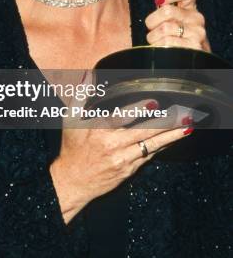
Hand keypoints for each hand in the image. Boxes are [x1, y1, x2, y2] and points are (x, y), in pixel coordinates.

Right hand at [50, 105, 192, 223]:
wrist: (73, 182)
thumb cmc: (72, 148)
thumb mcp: (70, 119)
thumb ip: (80, 95)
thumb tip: (88, 75)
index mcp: (100, 131)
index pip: (122, 118)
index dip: (138, 110)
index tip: (153, 103)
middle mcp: (114, 146)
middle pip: (145, 133)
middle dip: (166, 124)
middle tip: (183, 114)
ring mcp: (124, 160)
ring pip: (152, 146)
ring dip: (171, 136)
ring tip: (187, 127)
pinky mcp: (129, 170)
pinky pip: (149, 157)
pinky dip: (162, 147)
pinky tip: (174, 139)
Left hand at [145, 0, 210, 51]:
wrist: (191, 59)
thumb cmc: (177, 36)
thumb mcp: (173, 17)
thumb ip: (165, 2)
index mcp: (191, 8)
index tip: (159, 0)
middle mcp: (197, 19)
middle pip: (167, 11)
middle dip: (152, 21)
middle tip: (152, 27)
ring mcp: (197, 33)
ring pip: (165, 28)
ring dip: (154, 36)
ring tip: (157, 40)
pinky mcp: (194, 47)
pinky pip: (167, 43)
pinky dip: (158, 46)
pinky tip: (161, 48)